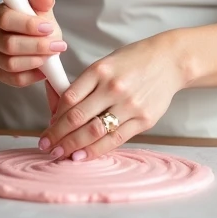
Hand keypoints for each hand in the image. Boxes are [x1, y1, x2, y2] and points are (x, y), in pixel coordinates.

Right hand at [0, 0, 67, 87]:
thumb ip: (42, 1)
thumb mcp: (38, 9)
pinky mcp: (1, 73)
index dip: (28, 25)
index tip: (49, 27)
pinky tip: (44, 70)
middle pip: (9, 45)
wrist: (22, 40)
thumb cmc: (33, 23)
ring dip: (35, 61)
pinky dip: (32, 76)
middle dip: (37, 46)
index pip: (5, 19)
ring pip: (10, 64)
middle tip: (57, 45)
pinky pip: (14, 79)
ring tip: (51, 56)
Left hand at [37, 33, 186, 161]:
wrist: (169, 60)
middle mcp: (113, 87)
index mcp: (100, 70)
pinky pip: (115, 140)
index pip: (69, 98)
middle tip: (46, 146)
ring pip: (94, 132)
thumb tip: (57, 109)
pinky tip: (82, 156)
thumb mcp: (105, 64)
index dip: (54, 117)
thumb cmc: (133, 61)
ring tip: (60, 154)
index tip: (47, 129)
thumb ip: (84, 85)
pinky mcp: (144, 119)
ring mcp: (130, 104)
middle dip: (58, 136)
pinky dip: (96, 150)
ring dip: (73, 146)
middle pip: (77, 118)